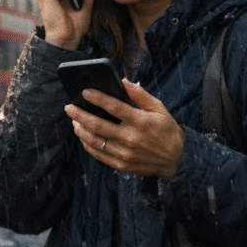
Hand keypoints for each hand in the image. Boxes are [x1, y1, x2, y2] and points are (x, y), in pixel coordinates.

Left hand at [64, 79, 184, 178]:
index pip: (114, 107)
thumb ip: (140, 95)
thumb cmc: (166, 130)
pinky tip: (83, 136)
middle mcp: (131, 138)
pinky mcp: (122, 165)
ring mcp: (125, 153)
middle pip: (98, 125)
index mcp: (140, 121)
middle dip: (80, 115)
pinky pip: (99, 155)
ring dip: (81, 130)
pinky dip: (88, 145)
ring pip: (95, 141)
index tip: (84, 92)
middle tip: (69, 107)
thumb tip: (123, 81)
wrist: (177, 160)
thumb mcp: (159, 108)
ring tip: (74, 121)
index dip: (97, 98)